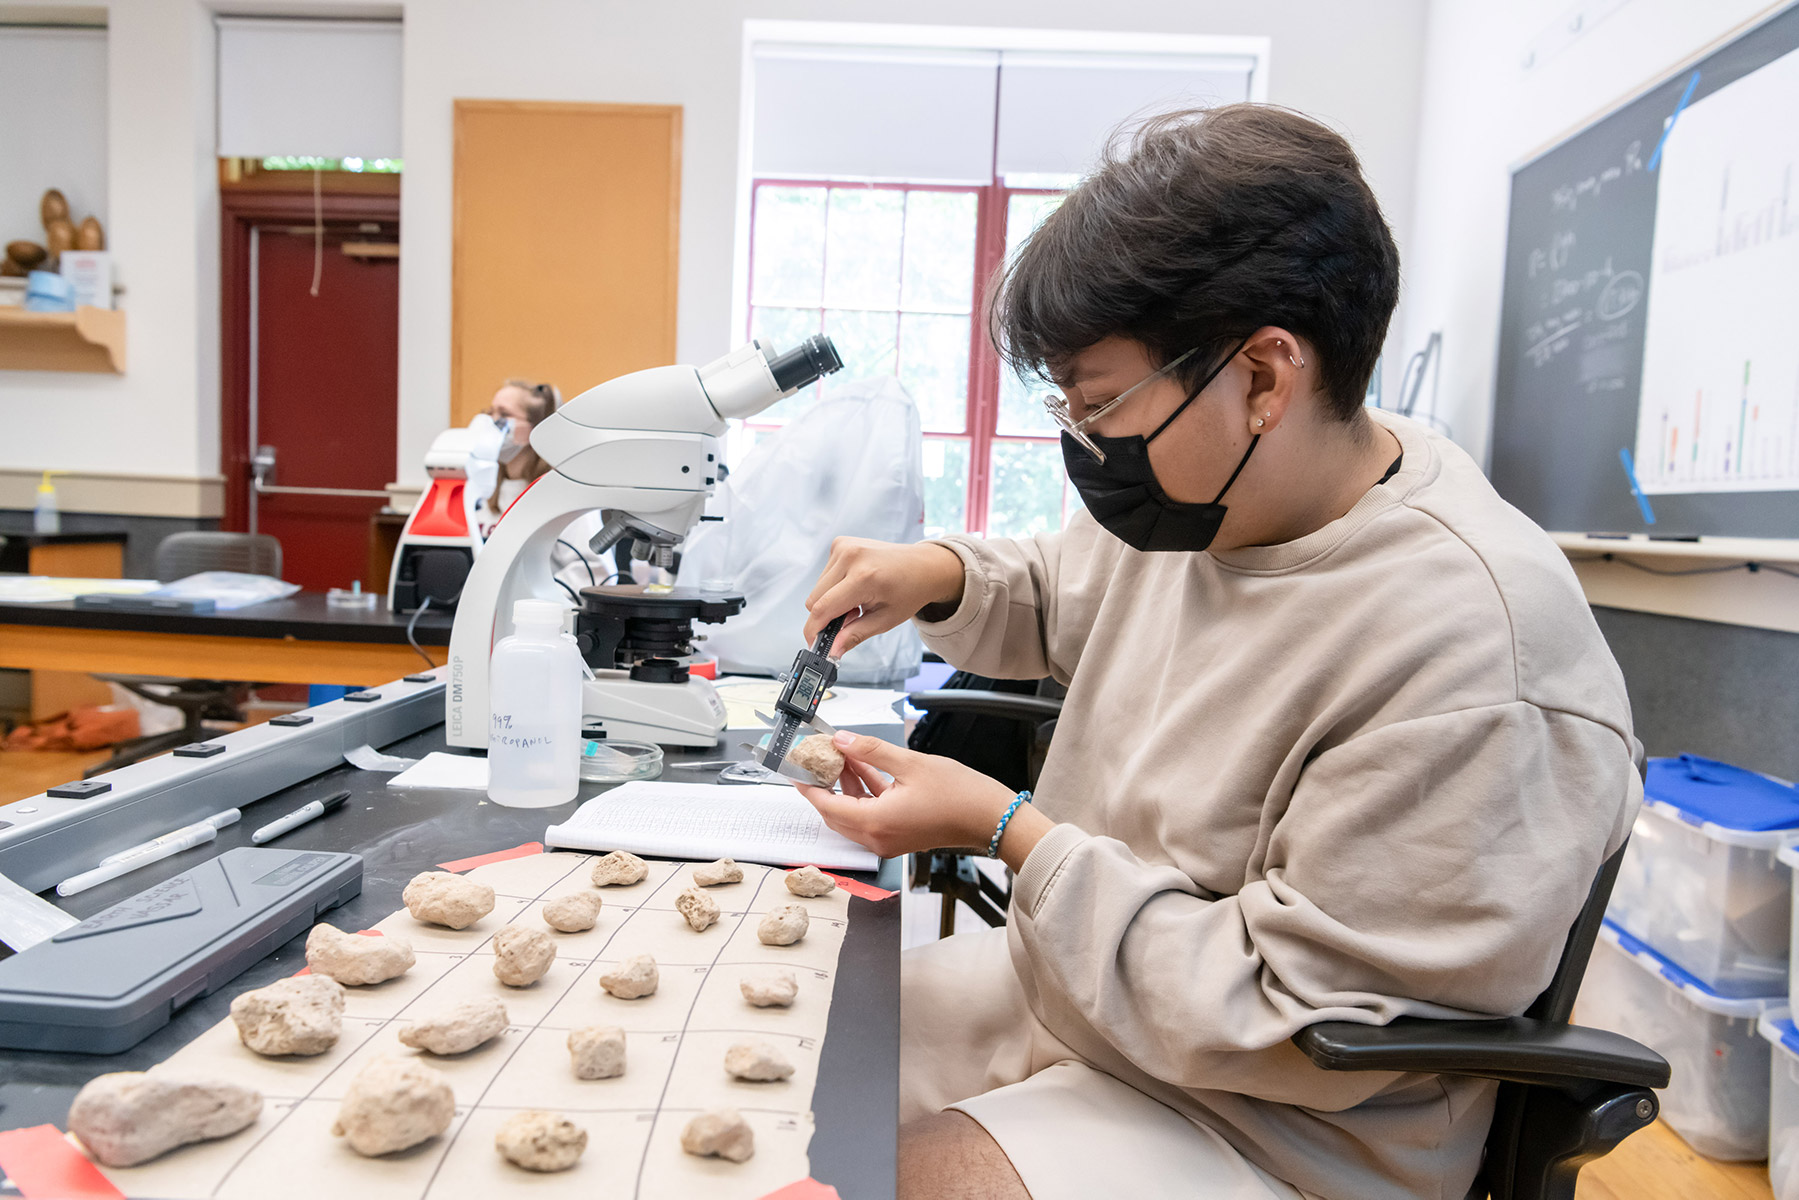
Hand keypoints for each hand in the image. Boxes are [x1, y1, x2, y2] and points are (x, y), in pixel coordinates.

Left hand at [792, 731, 1031, 860]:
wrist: (990, 817)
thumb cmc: (958, 794)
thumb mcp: (910, 763)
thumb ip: (871, 750)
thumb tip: (841, 740)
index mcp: (875, 823)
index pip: (827, 805)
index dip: (808, 786)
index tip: (796, 768)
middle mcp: (877, 837)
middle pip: (836, 813)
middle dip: (825, 785)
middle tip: (817, 758)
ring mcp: (888, 839)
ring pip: (853, 813)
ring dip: (846, 786)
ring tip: (842, 754)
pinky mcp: (899, 835)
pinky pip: (871, 815)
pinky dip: (864, 793)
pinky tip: (863, 766)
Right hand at [803, 538, 964, 654]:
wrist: (924, 566)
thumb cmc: (909, 591)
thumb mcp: (885, 620)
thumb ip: (854, 635)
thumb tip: (833, 650)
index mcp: (864, 577)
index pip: (822, 608)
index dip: (814, 630)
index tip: (813, 643)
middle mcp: (851, 557)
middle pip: (815, 599)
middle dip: (827, 616)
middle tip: (851, 619)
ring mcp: (844, 546)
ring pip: (817, 587)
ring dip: (830, 600)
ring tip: (857, 601)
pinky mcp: (841, 543)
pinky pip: (824, 574)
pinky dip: (834, 585)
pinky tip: (855, 585)